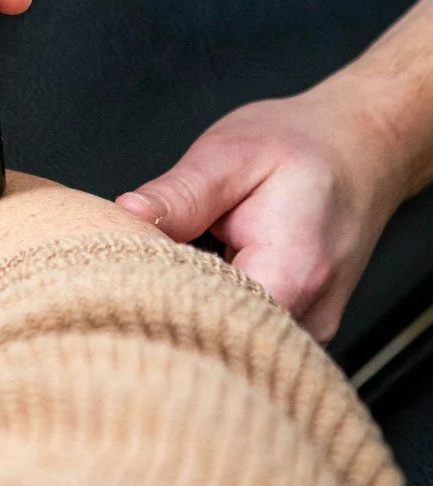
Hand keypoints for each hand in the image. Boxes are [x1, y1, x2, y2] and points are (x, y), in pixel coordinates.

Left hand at [115, 78, 407, 340]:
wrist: (360, 148)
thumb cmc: (302, 147)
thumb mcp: (232, 153)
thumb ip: (182, 192)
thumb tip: (125, 215)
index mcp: (291, 273)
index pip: (205, 320)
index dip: (157, 299)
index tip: (130, 267)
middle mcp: (308, 315)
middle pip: (216, 339)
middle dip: (171, 306)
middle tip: (151, 261)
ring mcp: (309, 329)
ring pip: (230, 338)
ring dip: (197, 307)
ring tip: (189, 260)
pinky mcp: (302, 328)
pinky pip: (248, 332)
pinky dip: (220, 307)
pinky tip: (211, 276)